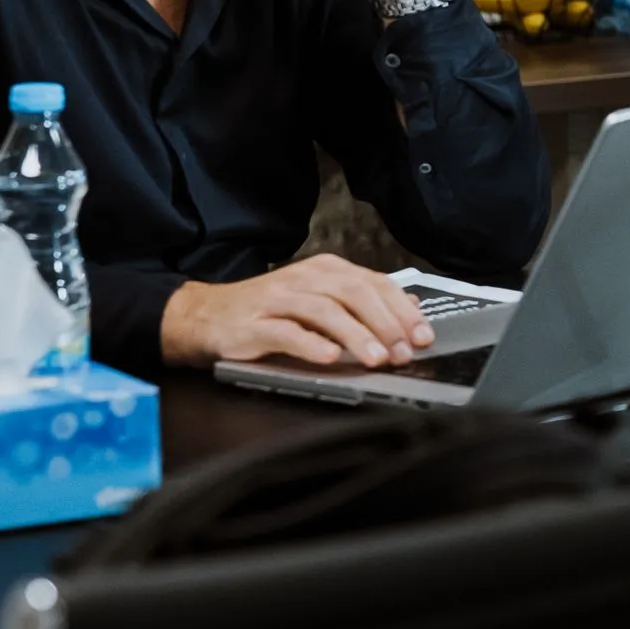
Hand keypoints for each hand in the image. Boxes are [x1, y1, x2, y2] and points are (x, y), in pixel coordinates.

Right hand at [161, 255, 435, 369]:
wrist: (206, 315)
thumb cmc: (269, 311)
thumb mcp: (319, 300)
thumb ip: (360, 302)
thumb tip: (408, 308)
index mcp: (327, 270)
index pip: (374, 283)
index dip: (402, 309)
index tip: (423, 336)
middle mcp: (306, 278)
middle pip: (354, 293)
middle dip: (385, 323)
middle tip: (404, 352)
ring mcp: (278, 299)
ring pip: (325, 311)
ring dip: (355, 335)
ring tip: (376, 359)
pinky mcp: (254, 323)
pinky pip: (286, 332)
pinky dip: (310, 344)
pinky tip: (329, 358)